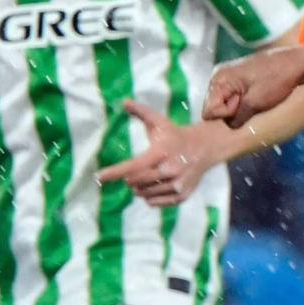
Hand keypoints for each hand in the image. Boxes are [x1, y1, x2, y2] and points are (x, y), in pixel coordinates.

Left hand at [97, 100, 219, 207]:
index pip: (133, 166)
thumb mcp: (159, 122)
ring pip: (146, 194)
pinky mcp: (182, 194)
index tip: (99, 177)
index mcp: (162, 152)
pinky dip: (149, 198)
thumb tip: (124, 102)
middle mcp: (171, 170)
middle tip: (129, 176)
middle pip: (137, 182)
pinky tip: (150, 190)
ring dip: (138, 190)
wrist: (205, 148)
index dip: (114, 172)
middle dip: (129, 180)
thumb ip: (141, 112)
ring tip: (141, 181)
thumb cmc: (175, 135)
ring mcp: (178, 184)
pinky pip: (157, 202)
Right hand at [205, 43, 303, 129]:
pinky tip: (258, 100)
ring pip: (226, 106)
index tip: (243, 108)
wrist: (300, 62)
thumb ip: (238, 117)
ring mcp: (230, 78)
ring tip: (257, 103)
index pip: (209, 111)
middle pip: (215, 109)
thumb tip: (229, 129)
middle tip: (251, 107)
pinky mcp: (240, 80)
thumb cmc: (278, 79)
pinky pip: (235, 99)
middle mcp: (220, 77)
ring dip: (240, 110)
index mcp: (220, 79)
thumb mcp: (257, 102)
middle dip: (231, 114)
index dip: (225, 116)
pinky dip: (245, 104)